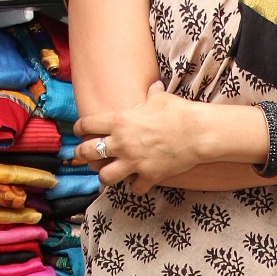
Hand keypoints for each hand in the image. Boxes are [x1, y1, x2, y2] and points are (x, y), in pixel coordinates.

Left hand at [74, 81, 203, 194]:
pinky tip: (138, 183)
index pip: (86, 125)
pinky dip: (135, 186)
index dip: (79, 129)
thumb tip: (153, 87)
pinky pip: (134, 188)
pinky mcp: (148, 176)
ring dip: (104, 176)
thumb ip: (151, 95)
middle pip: (87, 152)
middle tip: (81, 156)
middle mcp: (121, 143)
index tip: (79, 132)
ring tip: (108, 174)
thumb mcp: (160, 98)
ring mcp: (133, 162)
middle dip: (80, 155)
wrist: (198, 133)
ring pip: (104, 177)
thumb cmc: (179, 112)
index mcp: (119, 121)